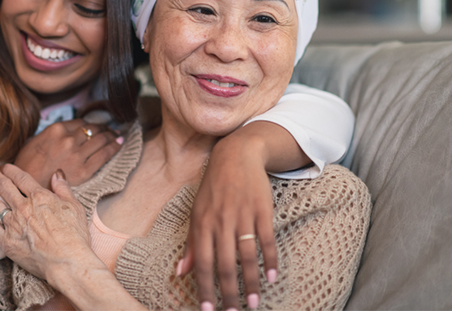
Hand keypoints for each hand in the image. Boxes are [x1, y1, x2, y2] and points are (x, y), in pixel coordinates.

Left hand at [0, 164, 99, 282]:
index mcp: (40, 197)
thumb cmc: (74, 236)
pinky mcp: (6, 240)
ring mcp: (12, 223)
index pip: (21, 178)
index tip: (6, 167)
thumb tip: (57, 173)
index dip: (12, 171)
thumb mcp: (74, 206)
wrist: (66, 261)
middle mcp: (23, 207)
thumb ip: (63, 188)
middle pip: (4, 187)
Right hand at [14, 119, 122, 187]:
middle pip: (93, 129)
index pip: (80, 122)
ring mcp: (77, 154)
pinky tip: (119, 144)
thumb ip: (51, 135)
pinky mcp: (84, 170)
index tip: (96, 125)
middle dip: (104, 128)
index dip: (91, 123)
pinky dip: (114, 147)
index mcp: (56, 130)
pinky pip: (104, 155)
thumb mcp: (34, 142)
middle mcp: (69, 139)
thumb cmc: (27, 166)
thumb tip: (64, 133)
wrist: (28, 188)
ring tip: (117, 135)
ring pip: (101, 140)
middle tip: (110, 129)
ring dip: (111, 136)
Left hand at [180, 123, 285, 310]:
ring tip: (252, 303)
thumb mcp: (196, 212)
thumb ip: (190, 244)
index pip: (201, 262)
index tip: (208, 310)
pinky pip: (266, 239)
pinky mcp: (261, 209)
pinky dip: (269, 260)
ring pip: (245, 256)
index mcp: (202, 223)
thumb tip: (180, 272)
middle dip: (228, 293)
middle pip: (224, 264)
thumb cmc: (213, 188)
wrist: (236, 155)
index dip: (204, 288)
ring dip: (249, 282)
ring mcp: (242, 214)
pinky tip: (271, 277)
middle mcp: (220, 221)